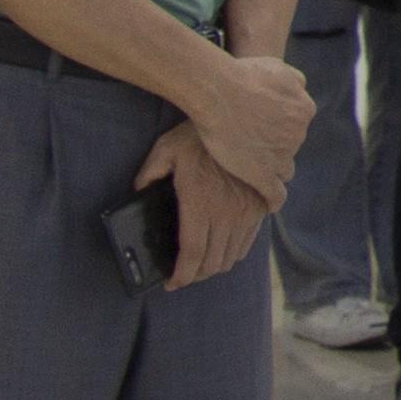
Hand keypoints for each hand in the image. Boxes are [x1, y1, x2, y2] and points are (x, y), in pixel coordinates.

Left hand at [144, 125, 270, 290]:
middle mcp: (227, 214)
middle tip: (183, 272)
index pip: (192, 255)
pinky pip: (248, 242)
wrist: (241, 116)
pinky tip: (222, 246)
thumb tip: (139, 193)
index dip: (181, 276)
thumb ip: (149, 175)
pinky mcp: (261, 206)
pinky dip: (233, 252)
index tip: (171, 283)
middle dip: (195, 275)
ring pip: (231, 256)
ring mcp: (247, 211)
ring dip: (214, 266)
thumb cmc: (198, 133)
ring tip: (201, 262)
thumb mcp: (165, 150)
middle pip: (212, 262)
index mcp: (200, 205)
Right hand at [185, 51, 315, 200]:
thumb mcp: (277, 67)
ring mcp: (282, 156)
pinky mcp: (263, 175)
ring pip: (283, 169)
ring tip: (253, 170)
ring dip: (271, 169)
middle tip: (251, 145)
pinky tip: (269, 204)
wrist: (219, 91)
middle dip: (274, 147)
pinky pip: (276, 194)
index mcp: (304, 109)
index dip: (279, 127)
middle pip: (290, 146)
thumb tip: (300, 87)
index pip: (297, 124)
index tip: (263, 129)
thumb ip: (293, 80)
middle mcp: (298, 133)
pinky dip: (273, 200)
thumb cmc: (242, 75)